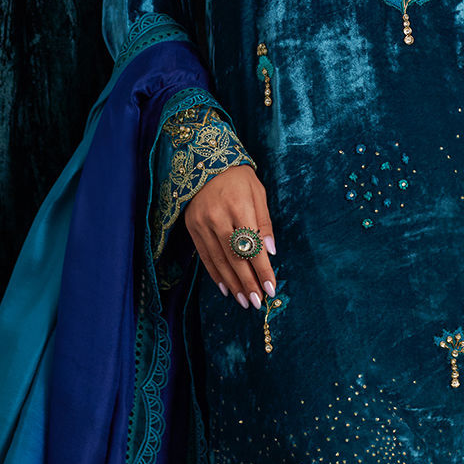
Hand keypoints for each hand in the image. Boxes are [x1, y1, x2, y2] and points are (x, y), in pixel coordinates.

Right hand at [183, 164, 276, 310]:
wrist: (203, 162)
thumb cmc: (238, 177)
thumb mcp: (258, 192)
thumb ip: (264, 222)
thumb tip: (271, 251)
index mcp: (239, 206)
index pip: (252, 246)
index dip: (262, 269)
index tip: (271, 288)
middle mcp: (218, 217)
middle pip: (235, 258)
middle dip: (248, 282)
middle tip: (257, 302)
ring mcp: (202, 224)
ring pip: (219, 261)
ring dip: (233, 284)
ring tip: (244, 301)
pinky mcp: (192, 228)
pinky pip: (204, 257)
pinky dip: (215, 275)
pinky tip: (226, 288)